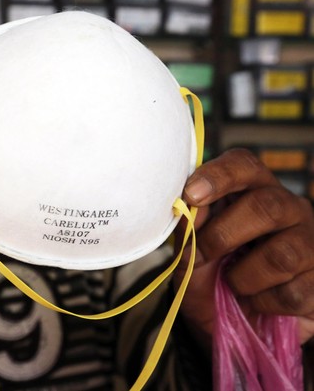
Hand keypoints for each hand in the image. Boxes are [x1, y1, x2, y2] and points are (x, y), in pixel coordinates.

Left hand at [173, 148, 313, 352]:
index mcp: (250, 192)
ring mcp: (311, 242)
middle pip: (266, 206)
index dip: (219, 175)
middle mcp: (287, 209)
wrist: (229, 324)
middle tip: (200, 256)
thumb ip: (188, 229)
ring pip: (282, 254)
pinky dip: (263, 303)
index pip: (244, 165)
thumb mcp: (189, 254)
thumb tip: (188, 208)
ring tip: (233, 284)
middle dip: (223, 235)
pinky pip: (293, 293)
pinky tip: (257, 301)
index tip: (191, 194)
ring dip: (243, 277)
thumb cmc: (210, 277)